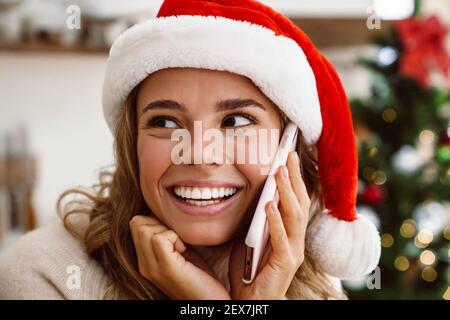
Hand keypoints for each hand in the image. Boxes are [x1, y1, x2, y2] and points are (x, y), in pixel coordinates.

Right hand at [129, 214, 230, 299]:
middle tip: (177, 238)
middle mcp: (144, 265)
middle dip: (159, 222)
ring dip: (167, 230)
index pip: (135, 224)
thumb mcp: (179, 253)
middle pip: (137, 223)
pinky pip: (159, 238)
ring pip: (144, 229)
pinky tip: (184, 250)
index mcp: (145, 261)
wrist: (208, 302)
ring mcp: (152, 268)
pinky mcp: (166, 269)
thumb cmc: (199, 276)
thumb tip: (165, 216)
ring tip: (180, 246)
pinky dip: (173, 236)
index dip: (155, 220)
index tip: (173, 234)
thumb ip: (168, 238)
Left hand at [229, 151, 309, 298]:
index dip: (293, 178)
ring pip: (294, 216)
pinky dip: (275, 221)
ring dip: (287, 192)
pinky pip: (281, 240)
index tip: (288, 155)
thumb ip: (257, 219)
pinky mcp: (284, 264)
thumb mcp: (252, 237)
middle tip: (288, 154)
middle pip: (299, 203)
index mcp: (289, 232)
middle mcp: (295, 240)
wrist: (248, 300)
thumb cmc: (250, 269)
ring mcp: (292, 252)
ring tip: (279, 172)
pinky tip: (269, 205)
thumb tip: (254, 195)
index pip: (295, 200)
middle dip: (294, 178)